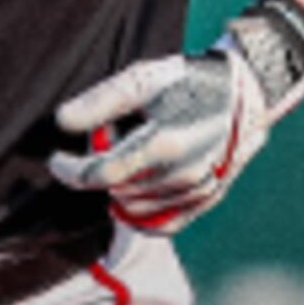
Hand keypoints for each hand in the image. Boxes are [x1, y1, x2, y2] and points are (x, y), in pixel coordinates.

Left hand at [47, 10, 303, 232]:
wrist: (246, 92)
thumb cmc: (190, 80)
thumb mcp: (142, 79)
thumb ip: (100, 102)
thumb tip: (62, 121)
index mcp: (162, 144)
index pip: (99, 174)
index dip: (69, 170)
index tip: (57, 160)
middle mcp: (181, 175)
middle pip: (115, 190)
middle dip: (99, 168)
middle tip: (107, 138)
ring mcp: (197, 191)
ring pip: (135, 209)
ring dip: (121, 188)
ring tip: (131, 154)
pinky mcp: (207, 200)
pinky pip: (162, 225)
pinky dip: (142, 214)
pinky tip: (137, 190)